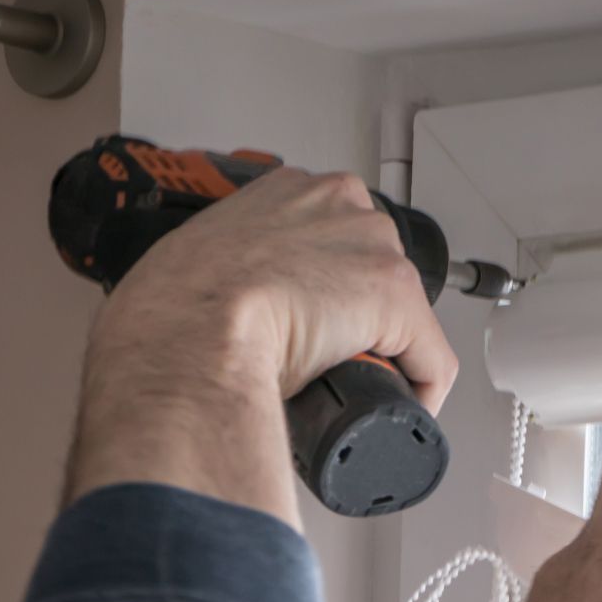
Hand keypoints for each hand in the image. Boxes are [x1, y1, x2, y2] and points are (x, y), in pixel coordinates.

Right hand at [67, 169, 457, 525]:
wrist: (186, 335)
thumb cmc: (170, 311)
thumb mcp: (191, 266)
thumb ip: (218, 270)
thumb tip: (216, 312)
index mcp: (283, 190)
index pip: (331, 237)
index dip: (327, 289)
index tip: (312, 319)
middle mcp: (336, 202)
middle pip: (375, 269)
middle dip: (359, 318)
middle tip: (325, 359)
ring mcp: (371, 247)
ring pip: (405, 314)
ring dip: (385, 352)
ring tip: (347, 385)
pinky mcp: (398, 299)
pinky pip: (432, 361)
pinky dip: (421, 392)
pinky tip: (396, 411)